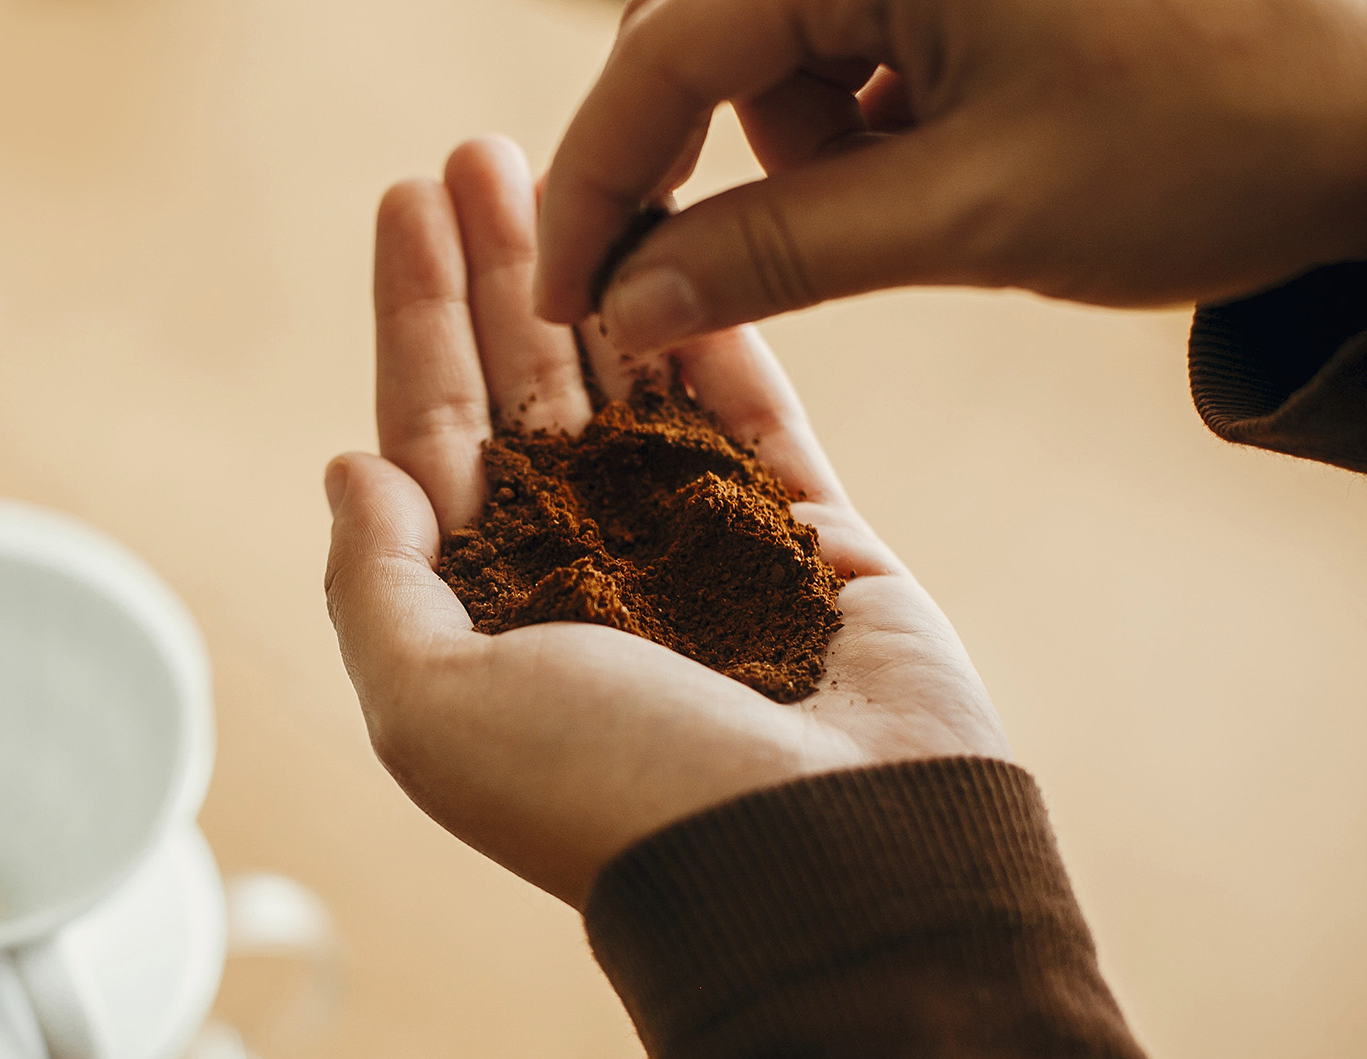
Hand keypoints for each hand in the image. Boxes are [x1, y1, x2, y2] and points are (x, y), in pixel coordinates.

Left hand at [326, 136, 1009, 907]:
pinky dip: (718, 334)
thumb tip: (351, 468)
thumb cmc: (606, 795)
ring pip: (639, 382)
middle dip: (501, 270)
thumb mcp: (433, 711)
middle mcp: (587, 578)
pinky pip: (756, 412)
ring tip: (580, 166)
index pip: (434, 437)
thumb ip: (378, 588)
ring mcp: (699, 552)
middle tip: (479, 152)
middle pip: (528, 388)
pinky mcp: (808, 540)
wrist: (818, 864)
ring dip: (604, 277)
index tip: (405, 204)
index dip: (415, 319)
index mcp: (487, 617)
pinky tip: (677, 248)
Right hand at [535, 0, 1366, 353]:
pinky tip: (949, 151)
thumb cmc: (1206, 138)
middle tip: (715, 275)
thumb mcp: (970, 210)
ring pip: (773, 49)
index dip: (599, 183)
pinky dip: (862, 119)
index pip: (663, 50)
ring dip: (807, 148)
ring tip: (923, 192)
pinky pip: (844, 39)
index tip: (565, 295)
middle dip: (713, 164)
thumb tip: (628, 307)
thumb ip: (775, 254)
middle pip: (702, 37)